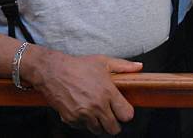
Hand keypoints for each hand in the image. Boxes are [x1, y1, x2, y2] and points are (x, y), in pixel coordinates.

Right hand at [24, 47, 142, 135]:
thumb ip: (123, 66)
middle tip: (110, 114)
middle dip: (114, 123)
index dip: (126, 113)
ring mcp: (84, 115)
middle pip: (114, 129)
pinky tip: (82, 109)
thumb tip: (139, 67)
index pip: (127, 115)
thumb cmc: (78, 65)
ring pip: (99, 130)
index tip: (122, 109)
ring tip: (95, 110)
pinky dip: (84, 122)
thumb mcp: (102, 61)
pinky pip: (83, 128)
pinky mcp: (72, 120)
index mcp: (107, 92)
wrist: (53, 71)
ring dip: (99, 123)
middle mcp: (97, 106)